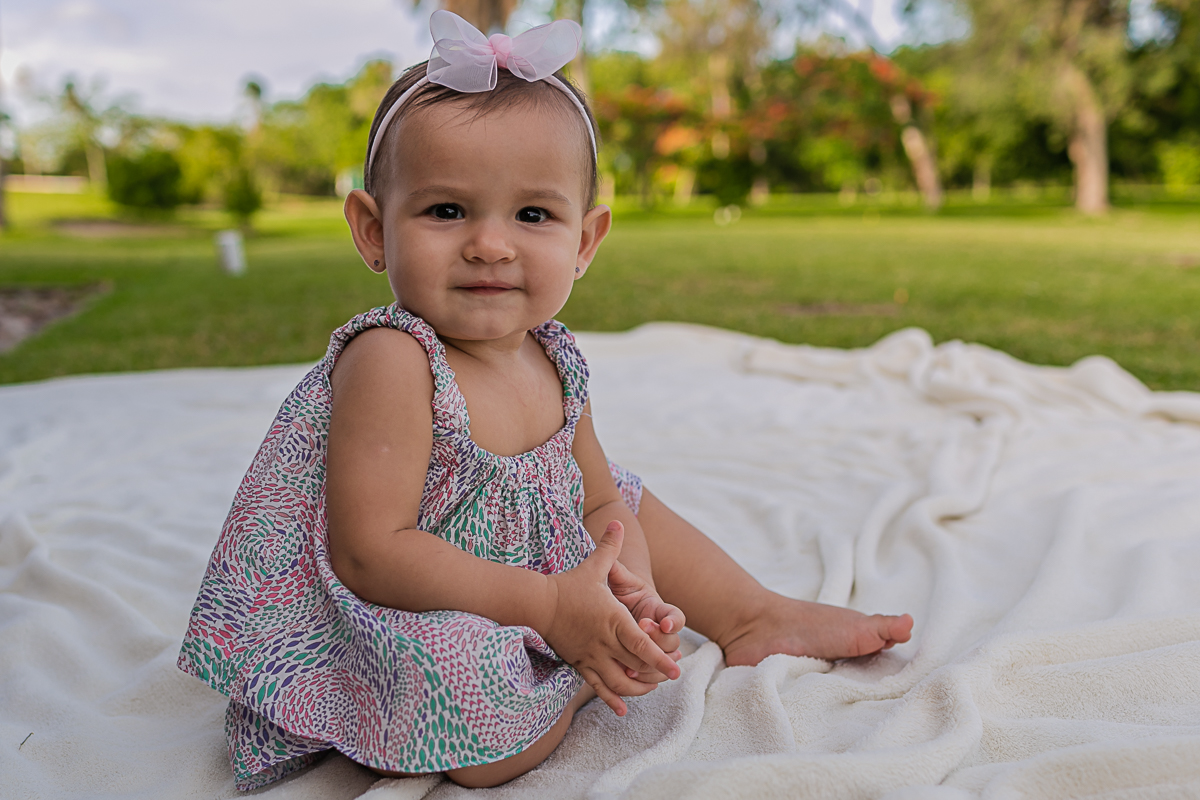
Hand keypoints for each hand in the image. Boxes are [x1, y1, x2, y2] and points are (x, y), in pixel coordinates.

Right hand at [544, 522, 681, 715]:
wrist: (538, 604)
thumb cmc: (569, 585)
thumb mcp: (593, 566)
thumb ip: (609, 546)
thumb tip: (617, 520)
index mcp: (613, 619)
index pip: (641, 645)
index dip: (660, 659)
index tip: (676, 670)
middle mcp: (604, 641)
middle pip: (635, 666)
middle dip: (655, 674)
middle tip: (670, 676)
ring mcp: (591, 655)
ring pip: (618, 682)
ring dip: (637, 690)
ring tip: (650, 689)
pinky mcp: (579, 663)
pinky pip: (597, 687)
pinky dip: (611, 700)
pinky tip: (622, 710)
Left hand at [606, 543, 685, 681]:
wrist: (613, 608)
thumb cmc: (616, 591)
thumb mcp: (615, 577)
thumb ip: (614, 558)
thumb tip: (612, 527)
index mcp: (657, 610)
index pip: (675, 617)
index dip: (672, 622)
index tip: (662, 624)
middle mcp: (660, 631)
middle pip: (671, 643)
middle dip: (658, 643)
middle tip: (643, 636)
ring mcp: (652, 647)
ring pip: (663, 662)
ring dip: (651, 665)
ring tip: (632, 665)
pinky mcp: (641, 661)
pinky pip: (648, 674)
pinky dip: (641, 678)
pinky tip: (628, 678)